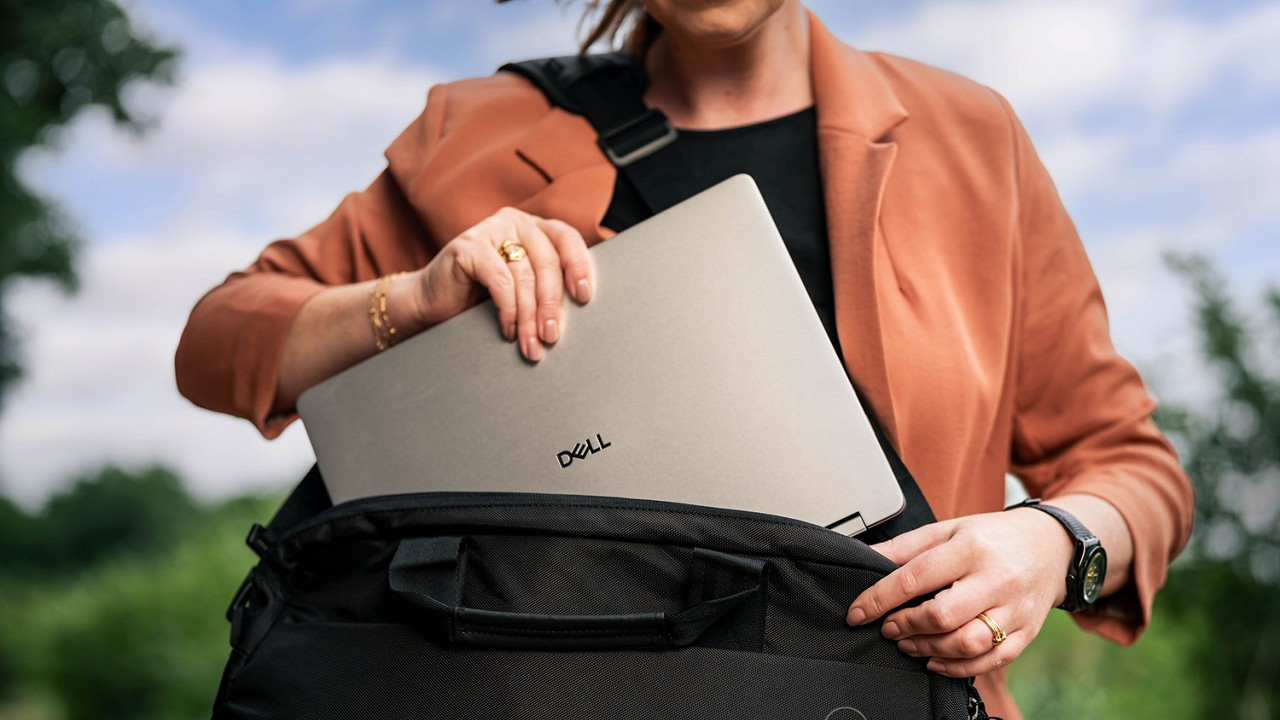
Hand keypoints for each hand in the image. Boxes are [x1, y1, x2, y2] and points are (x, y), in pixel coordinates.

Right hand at [401, 207, 594, 361]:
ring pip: (524, 277)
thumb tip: (581, 305)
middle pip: (547, 262)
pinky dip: (508, 311)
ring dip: (529, 317)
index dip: (579, 265)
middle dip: (551, 305)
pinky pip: (501, 282)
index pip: (566, 237)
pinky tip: (508, 331)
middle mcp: (513, 222)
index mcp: (532, 227)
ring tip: (531, 345)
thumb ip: (545, 283)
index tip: (584, 296)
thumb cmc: (480, 298)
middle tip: (551, 336)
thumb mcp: (521, 286)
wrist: (429, 302)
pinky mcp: (468, 246)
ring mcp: (489, 230)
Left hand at [845, 508, 1074, 676]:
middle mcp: (996, 579)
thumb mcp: (948, 529)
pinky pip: (990, 661)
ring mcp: (1015, 609)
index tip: (857, 612)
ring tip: (907, 643)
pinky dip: (956, 667)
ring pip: (966, 644)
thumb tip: (863, 557)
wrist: (1051, 545)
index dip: (879, 598)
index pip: (916, 577)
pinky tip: (935, 659)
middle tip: (887, 628)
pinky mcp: (1026, 633)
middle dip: (905, 626)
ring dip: (927, 649)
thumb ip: (904, 547)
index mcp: (970, 548)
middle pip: (942, 616)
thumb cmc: (992, 537)